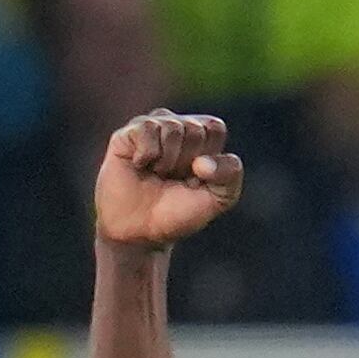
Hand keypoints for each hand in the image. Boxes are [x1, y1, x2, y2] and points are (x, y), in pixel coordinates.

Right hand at [94, 111, 243, 249]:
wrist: (140, 231)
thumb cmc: (179, 212)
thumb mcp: (218, 199)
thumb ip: (230, 174)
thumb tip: (201, 162)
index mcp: (202, 138)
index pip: (215, 127)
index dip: (209, 157)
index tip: (198, 178)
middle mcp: (177, 127)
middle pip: (195, 129)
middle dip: (187, 162)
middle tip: (174, 178)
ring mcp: (152, 127)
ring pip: (172, 128)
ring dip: (167, 161)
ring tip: (157, 174)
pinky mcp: (128, 133)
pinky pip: (147, 129)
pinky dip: (147, 155)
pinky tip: (140, 166)